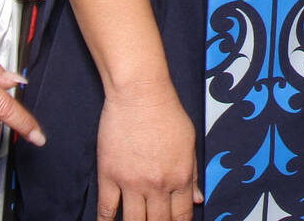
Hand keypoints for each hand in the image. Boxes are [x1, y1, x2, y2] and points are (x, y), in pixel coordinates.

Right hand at [95, 81, 202, 220]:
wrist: (139, 94)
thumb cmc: (166, 112)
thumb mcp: (189, 142)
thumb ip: (193, 174)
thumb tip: (197, 198)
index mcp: (180, 176)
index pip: (182, 215)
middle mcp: (157, 184)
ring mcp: (132, 182)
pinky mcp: (109, 175)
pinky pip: (106, 208)